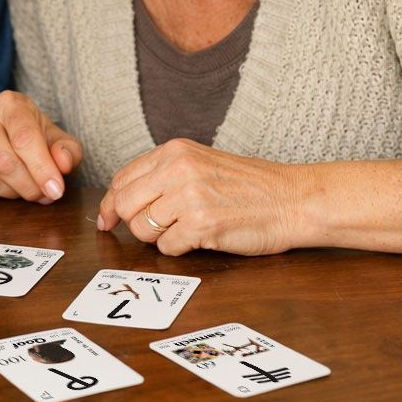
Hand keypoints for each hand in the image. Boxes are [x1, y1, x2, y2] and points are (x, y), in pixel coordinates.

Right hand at [0, 90, 82, 201]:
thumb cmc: (30, 135)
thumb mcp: (55, 138)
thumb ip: (68, 151)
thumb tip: (63, 165)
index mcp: (9, 103)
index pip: (24, 138)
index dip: (42, 169)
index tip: (56, 190)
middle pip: (3, 162)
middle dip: (28, 186)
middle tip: (42, 194)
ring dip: (10, 193)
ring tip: (22, 187)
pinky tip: (0, 185)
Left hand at [97, 139, 302, 256]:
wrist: (293, 200)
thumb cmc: (249, 185)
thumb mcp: (200, 163)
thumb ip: (162, 174)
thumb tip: (119, 199)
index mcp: (174, 151)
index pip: (122, 178)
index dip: (110, 202)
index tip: (107, 219)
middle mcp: (177, 169)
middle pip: (123, 204)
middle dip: (129, 222)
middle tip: (145, 231)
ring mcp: (188, 197)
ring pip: (142, 229)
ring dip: (157, 238)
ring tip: (183, 231)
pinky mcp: (201, 225)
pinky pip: (166, 248)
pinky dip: (178, 250)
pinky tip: (199, 239)